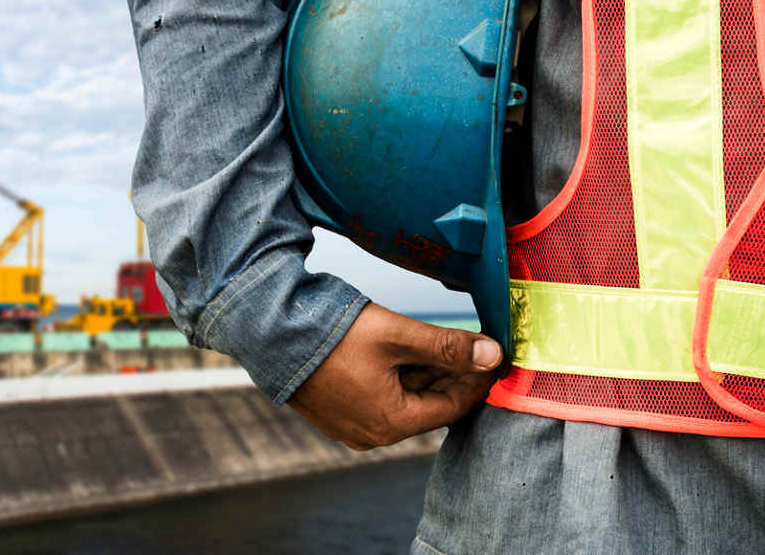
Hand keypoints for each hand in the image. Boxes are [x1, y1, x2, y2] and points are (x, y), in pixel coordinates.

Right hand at [286, 303, 501, 448]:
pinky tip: (408, 351)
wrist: (268, 331)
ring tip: (444, 344)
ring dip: (425, 374)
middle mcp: (371, 434)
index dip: (477, 380)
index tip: (497, 357)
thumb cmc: (331, 335)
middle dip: (452, 375)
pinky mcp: (333, 410)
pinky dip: (398, 376)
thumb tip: (494, 355)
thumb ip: (447, 346)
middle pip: (427, 404)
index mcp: (391, 423)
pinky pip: (378, 397)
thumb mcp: (396, 335)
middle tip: (475, 347)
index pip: (452, 406)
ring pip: (402, 400)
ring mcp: (349, 425)